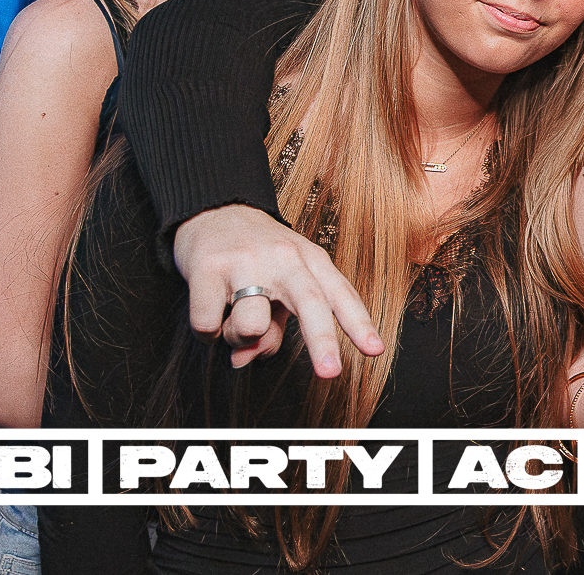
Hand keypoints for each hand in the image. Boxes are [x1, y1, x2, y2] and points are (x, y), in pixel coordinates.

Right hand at [172, 204, 383, 373]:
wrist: (213, 210)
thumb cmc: (256, 257)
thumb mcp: (278, 283)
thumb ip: (273, 325)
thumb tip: (246, 358)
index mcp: (310, 260)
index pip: (340, 295)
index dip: (359, 324)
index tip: (376, 350)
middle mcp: (284, 257)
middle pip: (310, 303)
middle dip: (322, 341)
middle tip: (330, 372)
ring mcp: (246, 260)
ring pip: (250, 325)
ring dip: (239, 338)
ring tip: (233, 317)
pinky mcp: (207, 267)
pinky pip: (207, 324)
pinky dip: (207, 332)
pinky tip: (210, 310)